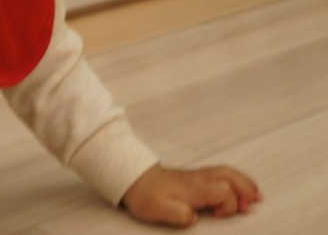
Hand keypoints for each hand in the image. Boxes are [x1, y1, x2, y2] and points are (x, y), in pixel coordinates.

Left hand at [121, 164, 262, 226]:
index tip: (217, 215)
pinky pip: (222, 173)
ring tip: (256, 196)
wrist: (134, 179)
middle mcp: (199, 179)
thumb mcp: (157, 210)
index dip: (227, 204)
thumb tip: (194, 217)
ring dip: (244, 183)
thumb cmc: (146, 196)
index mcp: (192, 188)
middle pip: (230, 176)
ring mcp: (198, 175)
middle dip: (246, 189)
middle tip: (254, 203)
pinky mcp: (197, 176)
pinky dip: (236, 179)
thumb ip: (178, 214)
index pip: (222, 190)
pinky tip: (240, 188)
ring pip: (227, 172)